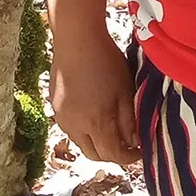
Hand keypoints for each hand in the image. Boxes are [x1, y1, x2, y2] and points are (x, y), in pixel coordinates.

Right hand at [49, 22, 139, 166]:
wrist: (77, 38)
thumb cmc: (106, 61)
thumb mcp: (126, 91)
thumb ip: (130, 120)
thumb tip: (135, 141)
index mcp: (96, 123)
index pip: (113, 155)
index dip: (130, 157)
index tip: (141, 151)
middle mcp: (75, 126)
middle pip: (94, 154)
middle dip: (112, 154)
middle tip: (127, 145)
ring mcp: (61, 117)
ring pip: (81, 142)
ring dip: (97, 142)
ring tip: (111, 128)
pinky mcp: (54, 107)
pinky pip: (71, 128)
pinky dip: (85, 129)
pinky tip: (94, 113)